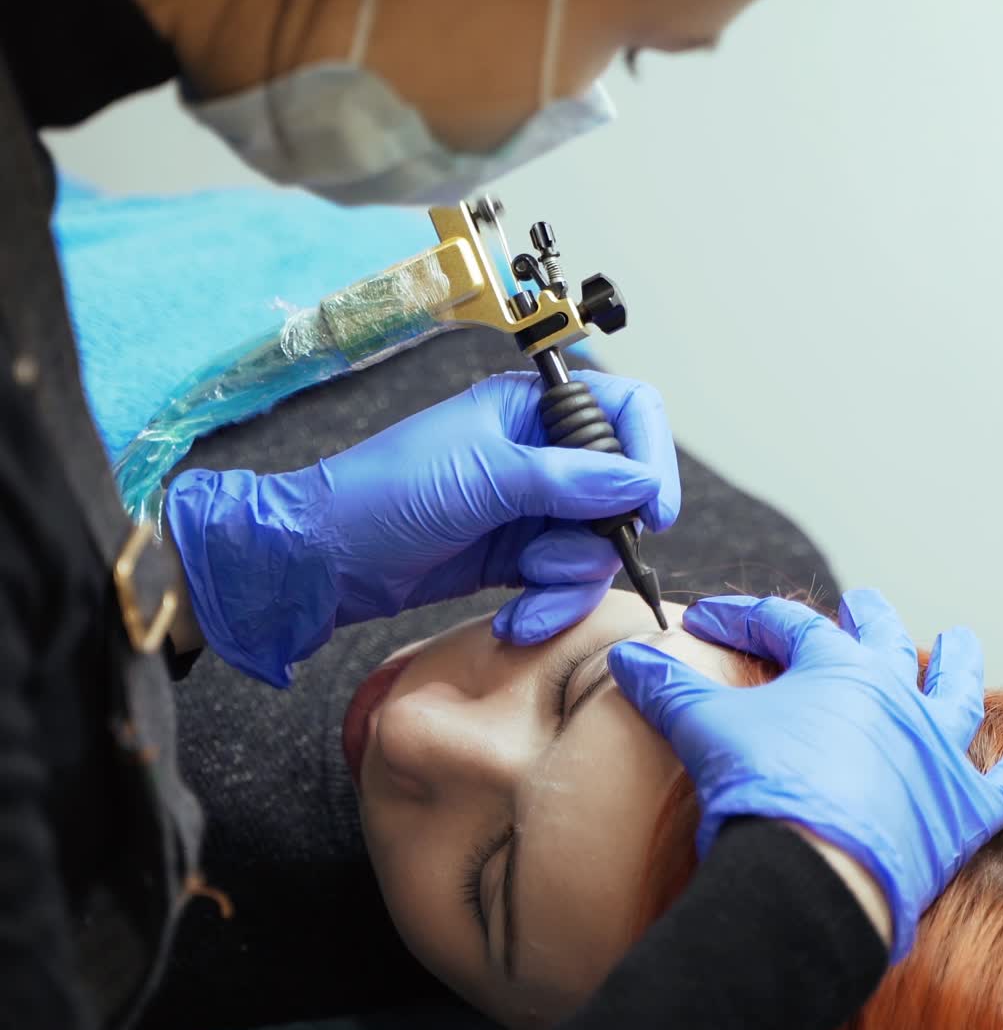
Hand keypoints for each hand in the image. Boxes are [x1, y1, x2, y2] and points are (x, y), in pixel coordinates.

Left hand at [166, 370, 678, 684]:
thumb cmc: (382, 496)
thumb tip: (641, 483)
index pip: (627, 411)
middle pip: (622, 494)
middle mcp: (542, 456)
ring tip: (522, 596)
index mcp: (531, 410)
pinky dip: (549, 607)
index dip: (651, 456)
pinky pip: (566, 584)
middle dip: (596, 542)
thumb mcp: (482, 478)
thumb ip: (569, 479)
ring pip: (597, 549)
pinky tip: (513, 619)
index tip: (651, 511)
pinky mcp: (521, 558)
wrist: (324, 562)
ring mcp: (534, 510)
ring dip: (566, 585)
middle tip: (552, 564)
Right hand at [608, 590, 1002, 962]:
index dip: (743, 617)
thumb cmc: (761, 792)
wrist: (814, 876)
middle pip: (883, 642)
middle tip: (862, 602)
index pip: (785, 624)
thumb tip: (624, 656)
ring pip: (957, 694)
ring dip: (960, 664)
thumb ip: (666, 689)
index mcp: (836, 669)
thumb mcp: (704, 730)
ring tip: (963, 640)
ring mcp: (936, 753)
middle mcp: (896, 697)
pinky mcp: (964, 813)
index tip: (710, 620)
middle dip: (867, 618)